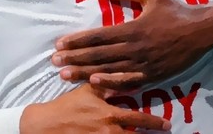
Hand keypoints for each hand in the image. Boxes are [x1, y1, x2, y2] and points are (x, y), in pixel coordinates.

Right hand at [20, 83, 169, 132]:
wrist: (46, 125)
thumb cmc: (67, 106)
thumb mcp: (88, 91)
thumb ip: (110, 86)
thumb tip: (131, 83)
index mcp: (109, 115)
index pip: (137, 119)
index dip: (153, 123)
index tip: (166, 125)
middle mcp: (109, 131)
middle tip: (165, 133)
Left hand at [52, 0, 208, 91]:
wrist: (202, 31)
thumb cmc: (175, 10)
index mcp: (133, 28)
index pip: (98, 36)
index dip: (77, 41)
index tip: (59, 43)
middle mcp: (135, 48)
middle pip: (99, 55)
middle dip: (74, 58)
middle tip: (54, 61)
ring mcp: (143, 64)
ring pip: (109, 70)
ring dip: (85, 73)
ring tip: (65, 75)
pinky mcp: (153, 76)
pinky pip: (128, 82)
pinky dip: (110, 85)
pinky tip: (95, 85)